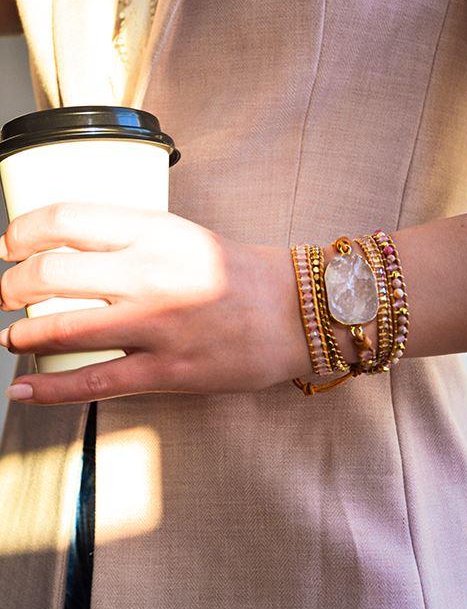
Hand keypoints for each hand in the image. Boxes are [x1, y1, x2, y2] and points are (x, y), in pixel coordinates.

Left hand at [0, 203, 310, 403]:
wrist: (295, 312)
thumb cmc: (239, 272)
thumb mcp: (184, 235)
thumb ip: (131, 239)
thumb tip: (70, 252)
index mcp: (155, 230)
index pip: (66, 218)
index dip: (21, 231)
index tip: (8, 244)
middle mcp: (150, 271)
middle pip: (51, 273)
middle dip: (11, 287)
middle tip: (5, 294)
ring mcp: (157, 324)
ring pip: (61, 328)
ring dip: (21, 336)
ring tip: (12, 339)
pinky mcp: (168, 371)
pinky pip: (94, 381)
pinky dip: (49, 389)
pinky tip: (22, 390)